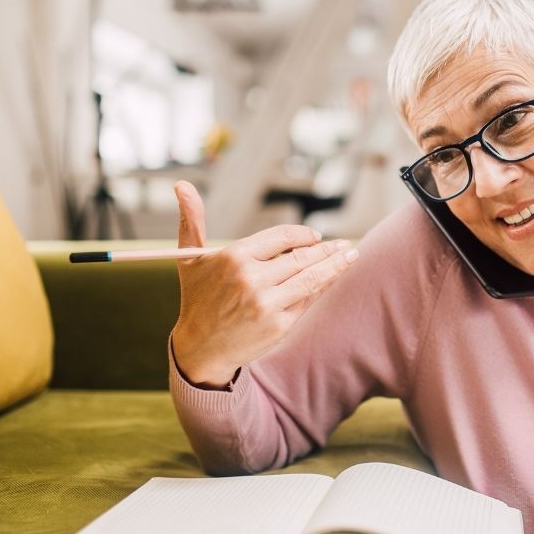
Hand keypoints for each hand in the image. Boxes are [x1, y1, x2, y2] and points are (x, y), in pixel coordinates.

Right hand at [169, 180, 358, 386]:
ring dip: (336, 265)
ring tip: (352, 254)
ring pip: (311, 277)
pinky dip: (323, 287)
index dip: (302, 235)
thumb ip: (191, 220)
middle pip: (301, 257)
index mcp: (234, 257)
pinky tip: (334, 277)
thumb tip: (182, 184)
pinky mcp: (279, 325)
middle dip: (327, 249)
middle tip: (345, 244)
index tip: (314, 236)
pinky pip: (307, 300)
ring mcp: (267, 303)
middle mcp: (251, 279)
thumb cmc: (197, 298)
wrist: (200, 349)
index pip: (282, 237)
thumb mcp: (189, 258)